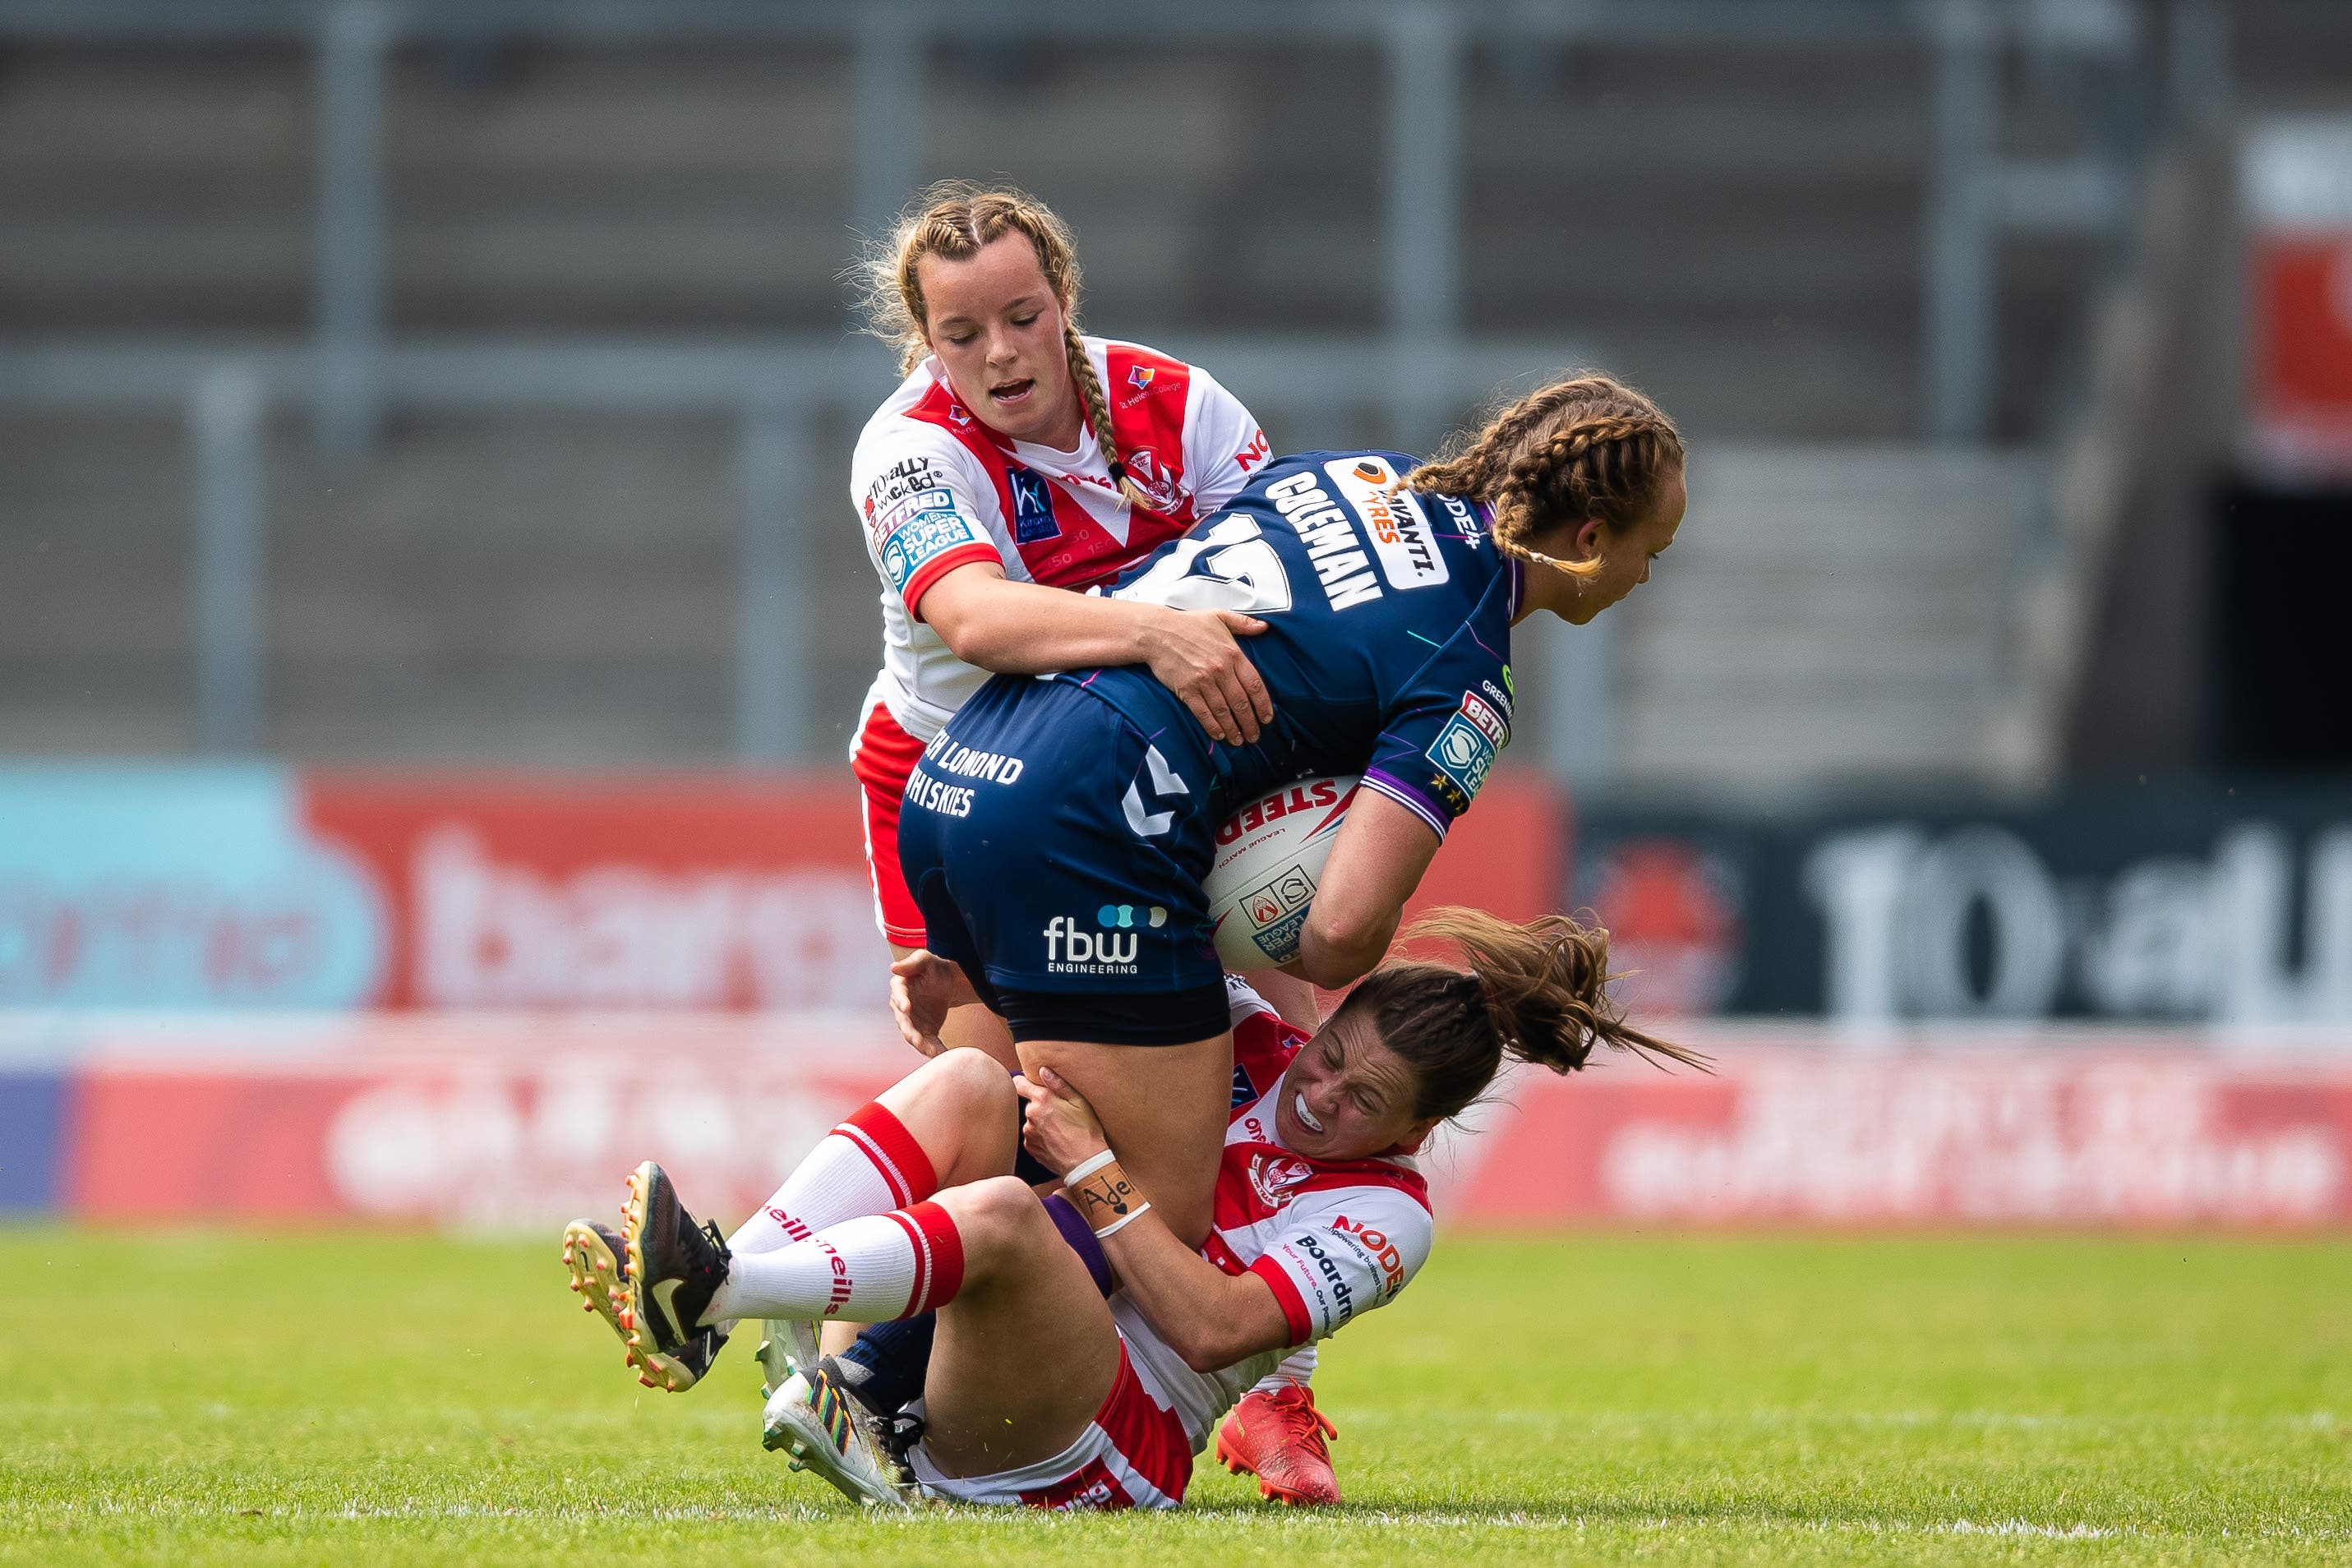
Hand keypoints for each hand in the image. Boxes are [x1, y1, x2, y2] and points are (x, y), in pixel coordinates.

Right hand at [889, 949, 974, 1056]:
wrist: (948, 983)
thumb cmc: (934, 968)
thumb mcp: (925, 960)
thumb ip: (911, 963)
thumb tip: (893, 968)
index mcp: (900, 988)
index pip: (898, 995)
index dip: (901, 1001)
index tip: (906, 1008)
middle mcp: (902, 1008)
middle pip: (903, 1021)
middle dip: (909, 1031)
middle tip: (916, 1040)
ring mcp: (912, 1021)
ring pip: (913, 1035)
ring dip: (921, 1045)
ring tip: (932, 1052)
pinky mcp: (924, 1031)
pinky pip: (928, 1042)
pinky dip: (934, 1049)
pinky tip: (942, 1054)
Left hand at [1013, 1065, 1109, 1177]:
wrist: (1085, 1163)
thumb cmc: (1087, 1130)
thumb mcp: (1080, 1102)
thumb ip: (1059, 1084)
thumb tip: (1043, 1070)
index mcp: (1042, 1099)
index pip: (1019, 1083)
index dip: (1025, 1083)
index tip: (1031, 1085)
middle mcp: (1031, 1115)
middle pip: (1030, 1104)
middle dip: (1041, 1106)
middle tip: (1060, 1114)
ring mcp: (1029, 1132)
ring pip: (1032, 1121)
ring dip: (1041, 1122)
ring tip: (1061, 1130)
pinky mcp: (1030, 1147)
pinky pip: (1032, 1136)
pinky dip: (1041, 1136)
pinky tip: (1056, 1140)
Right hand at [1136, 607, 1272, 745]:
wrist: (1157, 632)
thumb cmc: (1188, 624)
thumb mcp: (1219, 616)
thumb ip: (1243, 623)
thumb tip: (1264, 627)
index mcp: (1232, 653)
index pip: (1255, 685)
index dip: (1263, 705)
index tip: (1267, 718)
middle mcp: (1220, 669)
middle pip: (1241, 703)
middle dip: (1250, 723)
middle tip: (1254, 736)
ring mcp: (1203, 681)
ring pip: (1224, 711)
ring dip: (1233, 729)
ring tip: (1239, 740)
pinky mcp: (1187, 690)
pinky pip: (1203, 713)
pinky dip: (1213, 727)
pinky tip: (1219, 735)